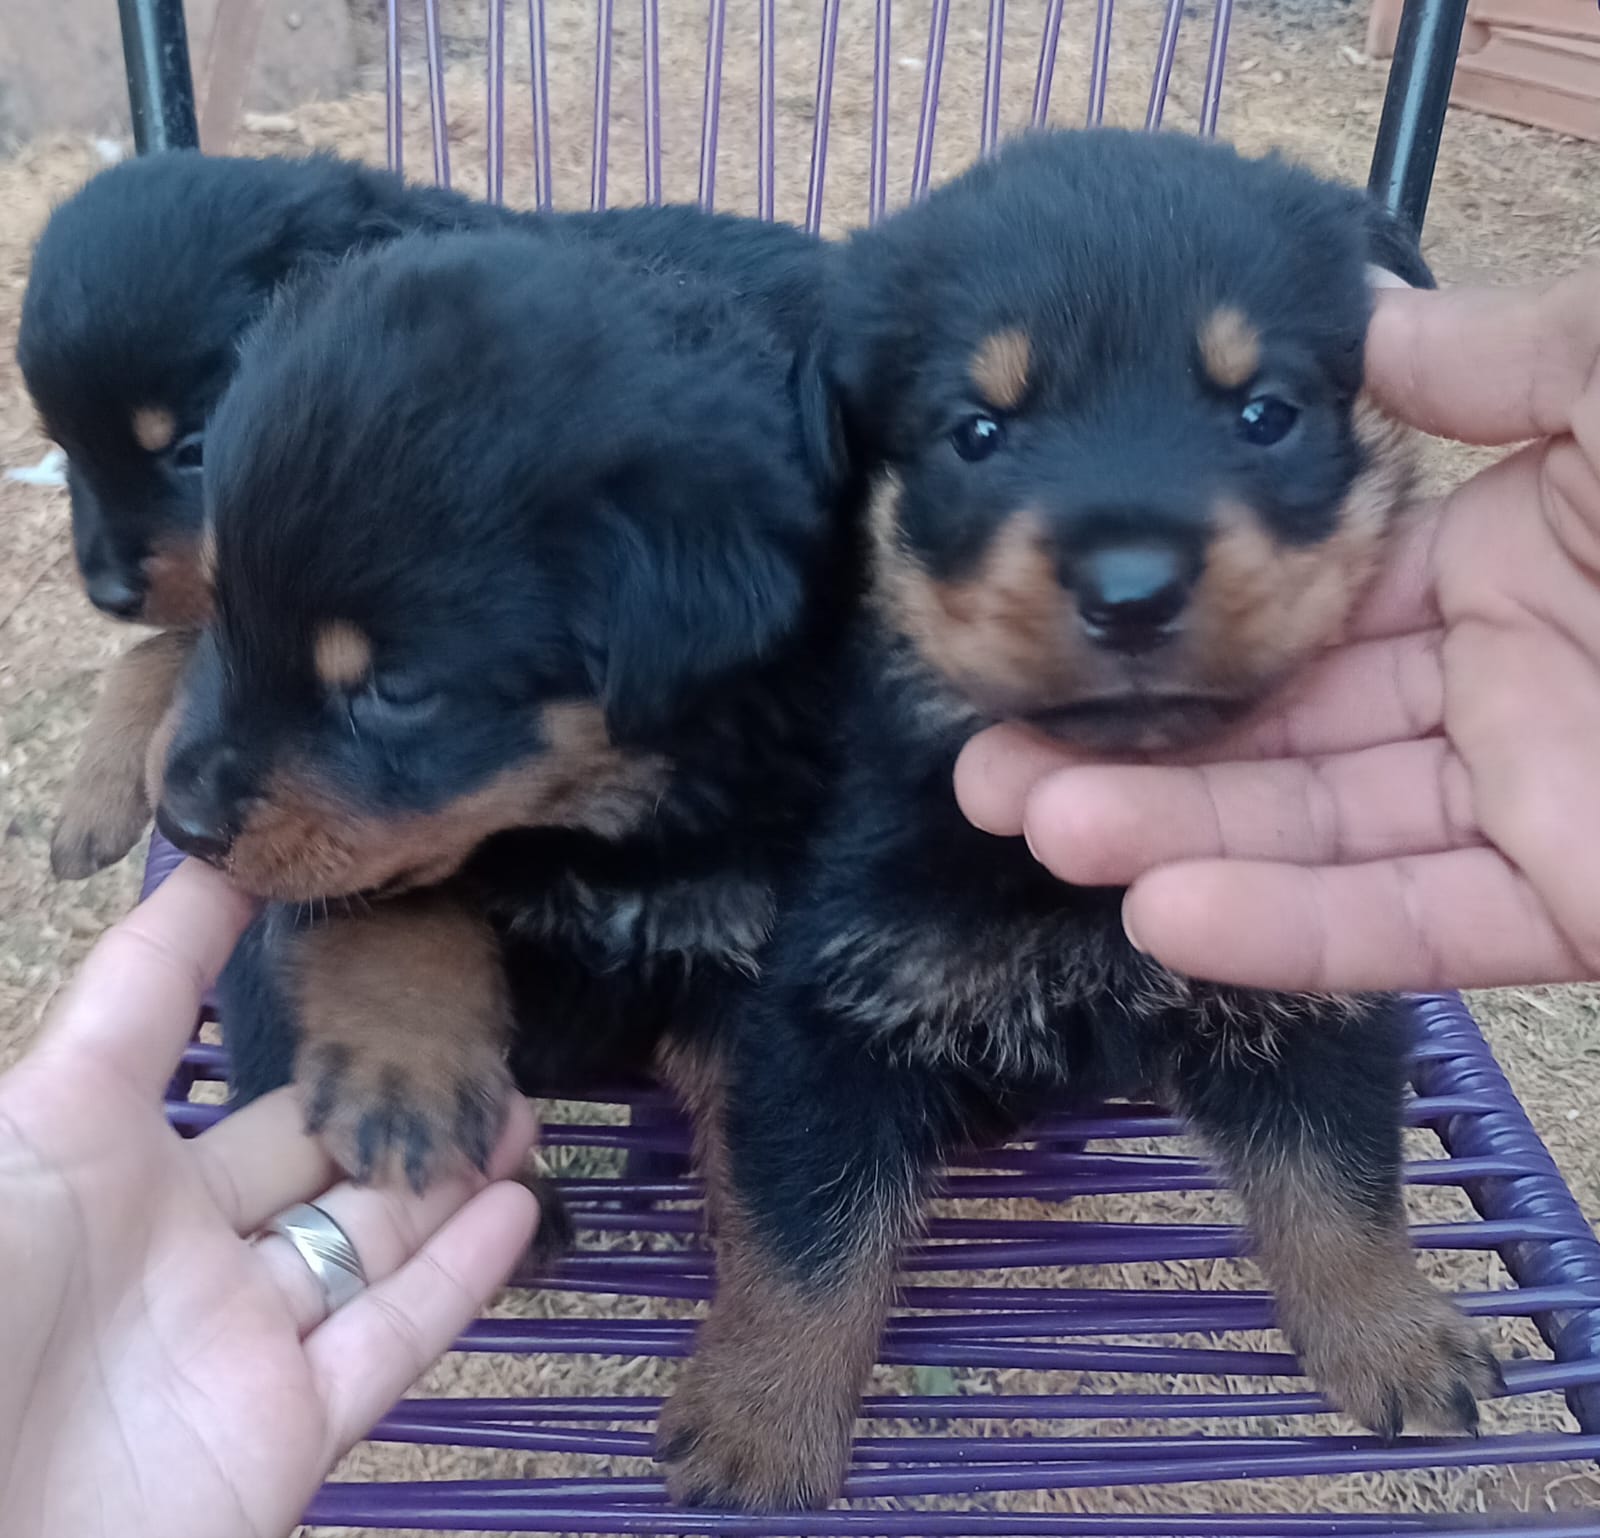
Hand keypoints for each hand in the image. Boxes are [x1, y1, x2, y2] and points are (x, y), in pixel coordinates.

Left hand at [0, 859, 539, 1537]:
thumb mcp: (25, 1130)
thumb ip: (123, 1006)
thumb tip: (196, 870)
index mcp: (89, 1159)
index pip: (172, 1029)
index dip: (231, 950)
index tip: (314, 876)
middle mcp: (172, 1241)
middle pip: (304, 1143)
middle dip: (385, 1082)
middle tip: (474, 1021)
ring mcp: (236, 1340)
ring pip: (367, 1236)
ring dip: (448, 1170)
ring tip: (523, 1104)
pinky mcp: (286, 1434)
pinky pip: (391, 1343)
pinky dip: (462, 1277)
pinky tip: (521, 1205)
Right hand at [955, 270, 1599, 992]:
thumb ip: (1506, 360)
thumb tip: (1363, 326)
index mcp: (1506, 556)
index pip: (1304, 603)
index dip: (1180, 628)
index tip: (1057, 639)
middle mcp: (1498, 682)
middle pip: (1281, 732)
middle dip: (1134, 752)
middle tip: (991, 769)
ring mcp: (1532, 802)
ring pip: (1322, 832)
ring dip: (1178, 840)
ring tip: (1033, 828)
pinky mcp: (1574, 905)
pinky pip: (1415, 924)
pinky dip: (1293, 930)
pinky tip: (1165, 917)